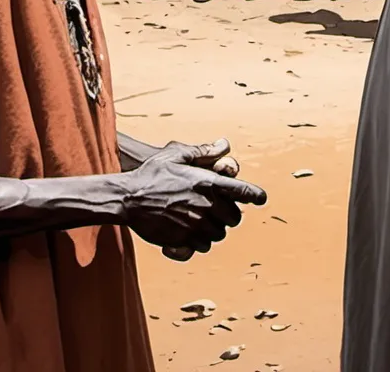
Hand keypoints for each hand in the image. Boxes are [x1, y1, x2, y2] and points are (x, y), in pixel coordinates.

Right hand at [122, 140, 264, 256]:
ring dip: (216, 228)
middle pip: (234, 217)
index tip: (261, 198)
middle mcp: (205, 205)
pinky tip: (192, 231)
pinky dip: (201, 240)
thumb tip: (224, 144)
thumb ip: (203, 151)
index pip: (243, 191)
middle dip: (230, 214)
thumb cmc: (152, 174)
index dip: (255, 195)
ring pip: (219, 233)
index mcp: (207, 183)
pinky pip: (203, 245)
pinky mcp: (184, 240)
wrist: (127, 198)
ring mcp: (195, 225)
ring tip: (203, 220)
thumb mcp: (176, 155)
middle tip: (221, 210)